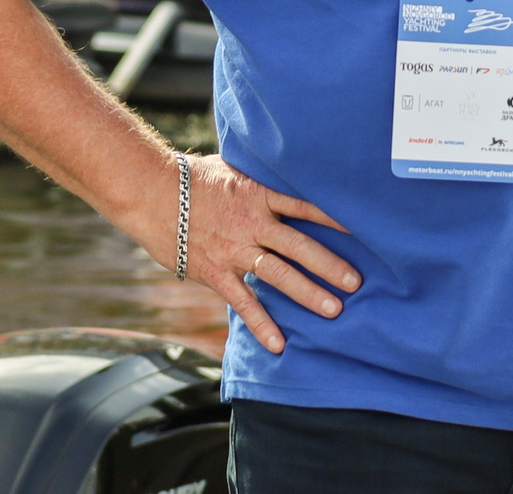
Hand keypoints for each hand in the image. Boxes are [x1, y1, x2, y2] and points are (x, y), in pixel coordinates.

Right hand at [139, 154, 358, 353]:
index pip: (305, 206)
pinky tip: (279, 343)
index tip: (362, 230)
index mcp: (259, 195)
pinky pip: (243, 301)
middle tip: (356, 282)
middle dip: (330, 265)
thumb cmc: (191, 176)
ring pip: (278, 274)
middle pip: (300, 246)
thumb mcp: (232, 168)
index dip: (334, 218)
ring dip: (307, 293)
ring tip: (334, 310)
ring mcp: (235, 249)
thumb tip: (280, 171)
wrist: (150, 191)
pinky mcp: (215, 271)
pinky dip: (261, 324)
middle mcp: (252, 223)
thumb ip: (258, 179)